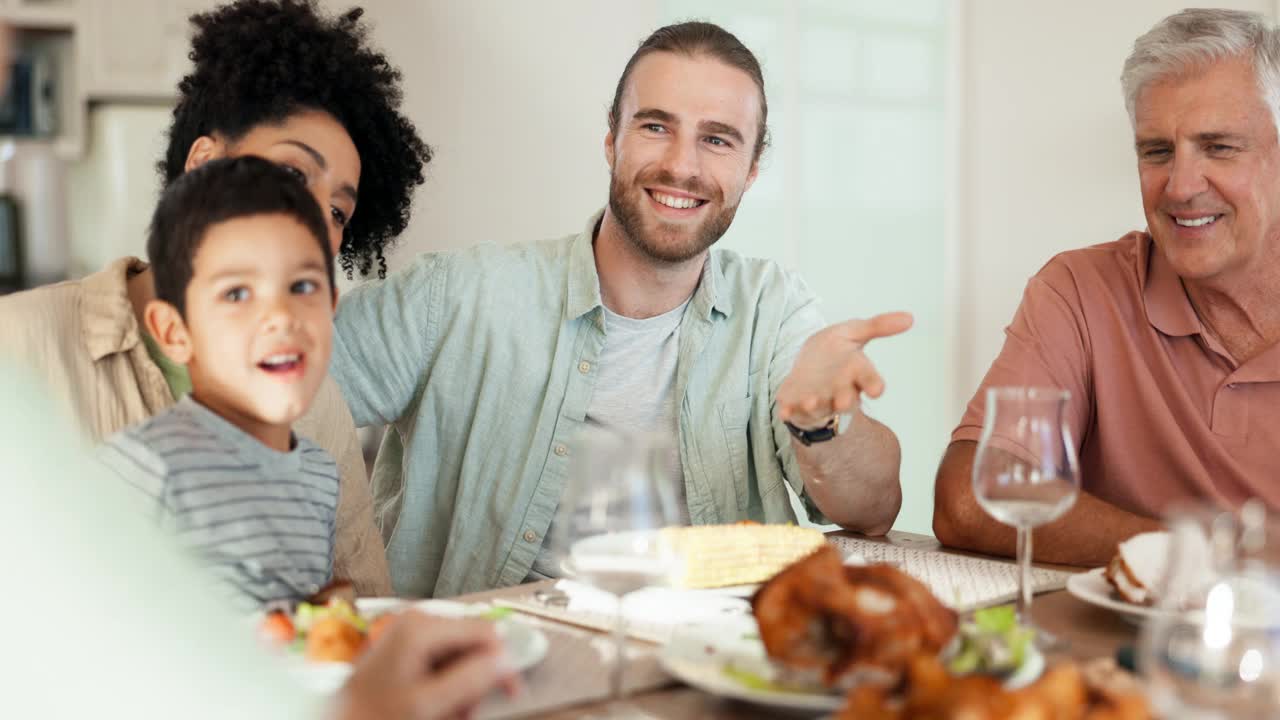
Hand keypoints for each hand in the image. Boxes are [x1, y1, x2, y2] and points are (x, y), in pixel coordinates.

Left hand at [333, 610, 517, 719]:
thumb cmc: (368, 714)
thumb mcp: (426, 703)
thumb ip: (469, 680)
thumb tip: (505, 660)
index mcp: (421, 625)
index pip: (484, 630)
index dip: (502, 660)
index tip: (511, 687)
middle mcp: (416, 622)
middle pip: (472, 645)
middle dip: (474, 682)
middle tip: (465, 711)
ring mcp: (411, 636)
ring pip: (460, 659)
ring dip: (460, 690)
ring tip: (445, 713)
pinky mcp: (407, 651)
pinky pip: (442, 666)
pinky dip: (445, 690)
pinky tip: (435, 708)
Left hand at [777, 312, 913, 429]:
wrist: (808, 367)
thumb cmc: (834, 352)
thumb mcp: (853, 333)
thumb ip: (878, 326)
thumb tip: (910, 317)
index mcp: (855, 372)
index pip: (868, 378)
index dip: (873, 384)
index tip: (877, 389)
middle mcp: (839, 390)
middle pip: (845, 398)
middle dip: (844, 400)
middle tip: (843, 401)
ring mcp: (817, 399)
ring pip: (819, 407)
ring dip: (815, 406)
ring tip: (810, 402)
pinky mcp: (796, 405)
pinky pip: (792, 411)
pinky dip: (788, 412)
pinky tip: (783, 410)